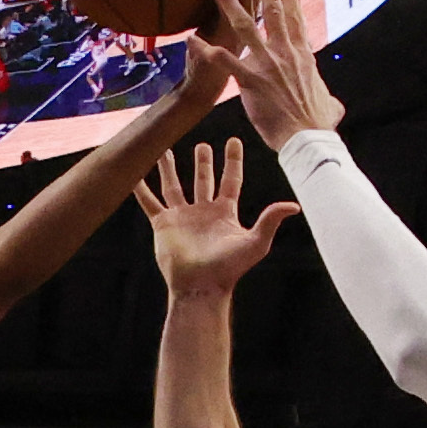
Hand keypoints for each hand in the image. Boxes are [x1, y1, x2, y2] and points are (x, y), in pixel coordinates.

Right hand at [136, 139, 296, 298]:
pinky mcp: (163, 225)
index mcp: (225, 213)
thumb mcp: (256, 242)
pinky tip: (133, 174)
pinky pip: (149, 202)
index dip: (233, 161)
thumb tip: (293, 206)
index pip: (230, 180)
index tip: (233, 141)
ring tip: (165, 148)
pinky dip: (140, 189)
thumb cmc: (229, 269)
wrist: (200, 286)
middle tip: (201, 144)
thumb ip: (270, 220)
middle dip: (203, 162)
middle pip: (203, 180)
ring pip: (174, 186)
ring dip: (170, 168)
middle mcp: (203, 212)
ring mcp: (182, 217)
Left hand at [192, 0, 338, 150]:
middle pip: (273, 11)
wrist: (308, 137)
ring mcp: (267, 64)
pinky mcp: (251, 80)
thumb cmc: (319, 124)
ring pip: (245, 25)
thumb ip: (329, 99)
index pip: (296, 19)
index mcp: (303, 55)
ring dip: (229, 1)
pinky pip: (224, 61)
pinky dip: (206, 50)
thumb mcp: (330, 105)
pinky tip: (192, 39)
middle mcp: (285, 52)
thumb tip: (335, 105)